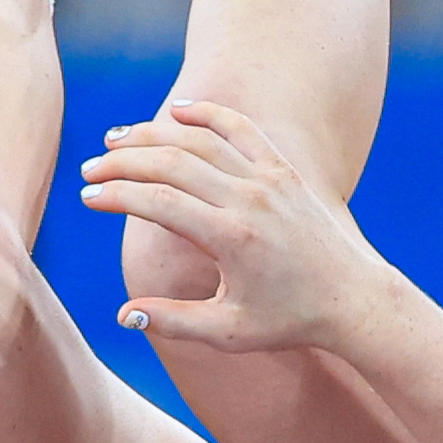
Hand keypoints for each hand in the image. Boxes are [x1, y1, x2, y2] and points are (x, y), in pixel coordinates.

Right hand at [82, 100, 388, 354]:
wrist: (355, 300)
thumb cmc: (290, 320)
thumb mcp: (229, 332)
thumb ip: (174, 322)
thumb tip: (123, 315)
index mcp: (232, 237)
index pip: (158, 203)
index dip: (116, 197)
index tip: (87, 199)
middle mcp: (249, 200)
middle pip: (171, 163)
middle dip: (122, 163)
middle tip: (91, 171)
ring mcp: (268, 180)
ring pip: (200, 141)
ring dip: (152, 135)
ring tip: (115, 140)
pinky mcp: (283, 171)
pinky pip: (241, 130)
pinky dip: (208, 115)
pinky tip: (177, 110)